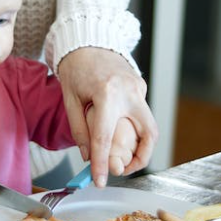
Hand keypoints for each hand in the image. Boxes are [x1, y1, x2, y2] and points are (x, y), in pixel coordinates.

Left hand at [58, 47, 157, 186]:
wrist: (88, 40)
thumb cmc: (75, 67)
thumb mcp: (70, 99)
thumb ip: (80, 129)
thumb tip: (88, 156)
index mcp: (107, 94)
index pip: (105, 138)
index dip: (102, 164)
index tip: (99, 181)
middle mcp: (129, 91)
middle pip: (148, 135)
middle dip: (141, 158)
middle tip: (124, 170)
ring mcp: (139, 87)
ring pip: (150, 126)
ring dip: (140, 145)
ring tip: (122, 155)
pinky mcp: (141, 86)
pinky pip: (142, 113)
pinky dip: (134, 127)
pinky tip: (120, 131)